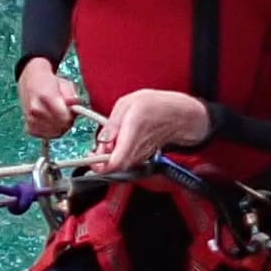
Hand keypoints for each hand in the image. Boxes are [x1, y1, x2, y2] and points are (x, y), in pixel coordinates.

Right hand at [17, 57, 77, 140]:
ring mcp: (31, 120)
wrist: (30, 80)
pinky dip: (52, 131)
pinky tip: (51, 122)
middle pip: (60, 126)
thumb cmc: (49, 82)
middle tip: (66, 113)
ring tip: (58, 116)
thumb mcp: (64, 83)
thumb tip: (74, 104)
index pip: (64, 117)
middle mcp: (36, 110)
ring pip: (55, 133)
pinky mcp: (30, 128)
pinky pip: (47, 136)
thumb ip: (71, 94)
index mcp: (45, 96)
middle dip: (67, 122)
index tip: (72, 110)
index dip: (71, 115)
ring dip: (60, 127)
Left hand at [90, 87, 211, 173]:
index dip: (99, 165)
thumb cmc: (156, 106)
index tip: (91, 158)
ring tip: (109, 142)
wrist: (179, 114)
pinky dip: (118, 155)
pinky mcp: (143, 156)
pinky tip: (118, 143)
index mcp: (132, 134)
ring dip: (109, 157)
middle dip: (100, 160)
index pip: (115, 163)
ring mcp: (141, 156)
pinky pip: (126, 160)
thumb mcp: (127, 103)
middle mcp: (137, 150)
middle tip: (96, 148)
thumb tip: (101, 138)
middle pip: (114, 167)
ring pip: (119, 165)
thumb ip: (112, 123)